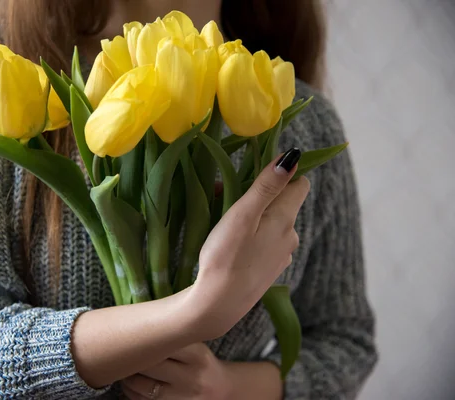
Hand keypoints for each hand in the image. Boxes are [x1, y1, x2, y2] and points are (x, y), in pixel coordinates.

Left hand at [121, 343, 231, 398]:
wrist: (222, 391)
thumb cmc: (201, 363)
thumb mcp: (196, 347)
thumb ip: (174, 337)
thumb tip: (137, 325)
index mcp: (197, 354)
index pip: (163, 343)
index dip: (142, 338)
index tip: (131, 333)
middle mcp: (191, 377)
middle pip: (151, 365)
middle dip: (132, 358)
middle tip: (123, 351)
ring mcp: (183, 398)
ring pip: (144, 387)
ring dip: (128, 378)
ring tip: (124, 370)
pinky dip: (131, 393)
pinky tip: (130, 385)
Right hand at [189, 149, 309, 340]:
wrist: (217, 304)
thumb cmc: (226, 256)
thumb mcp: (243, 214)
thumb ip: (267, 185)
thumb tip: (293, 156)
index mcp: (286, 219)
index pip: (300, 183)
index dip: (280, 174)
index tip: (253, 175)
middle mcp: (290, 237)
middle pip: (283, 203)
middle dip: (259, 194)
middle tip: (225, 196)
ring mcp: (281, 256)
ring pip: (272, 223)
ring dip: (254, 216)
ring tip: (223, 221)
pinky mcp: (269, 270)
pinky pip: (265, 242)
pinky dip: (252, 235)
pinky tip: (231, 244)